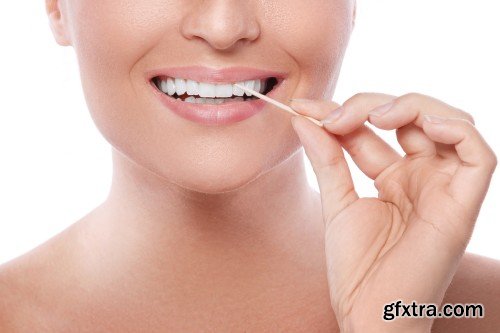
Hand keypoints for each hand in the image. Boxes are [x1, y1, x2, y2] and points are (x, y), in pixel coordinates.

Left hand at [289, 93, 496, 331]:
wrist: (371, 314)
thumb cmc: (357, 268)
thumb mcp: (336, 203)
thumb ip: (326, 159)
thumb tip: (302, 118)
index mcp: (395, 178)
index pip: (371, 130)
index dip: (340, 112)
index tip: (303, 107)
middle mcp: (423, 178)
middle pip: (409, 118)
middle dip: (370, 105)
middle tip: (333, 116)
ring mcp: (444, 188)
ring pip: (448, 124)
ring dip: (411, 107)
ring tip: (375, 116)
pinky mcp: (463, 204)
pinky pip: (478, 154)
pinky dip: (455, 129)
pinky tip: (420, 124)